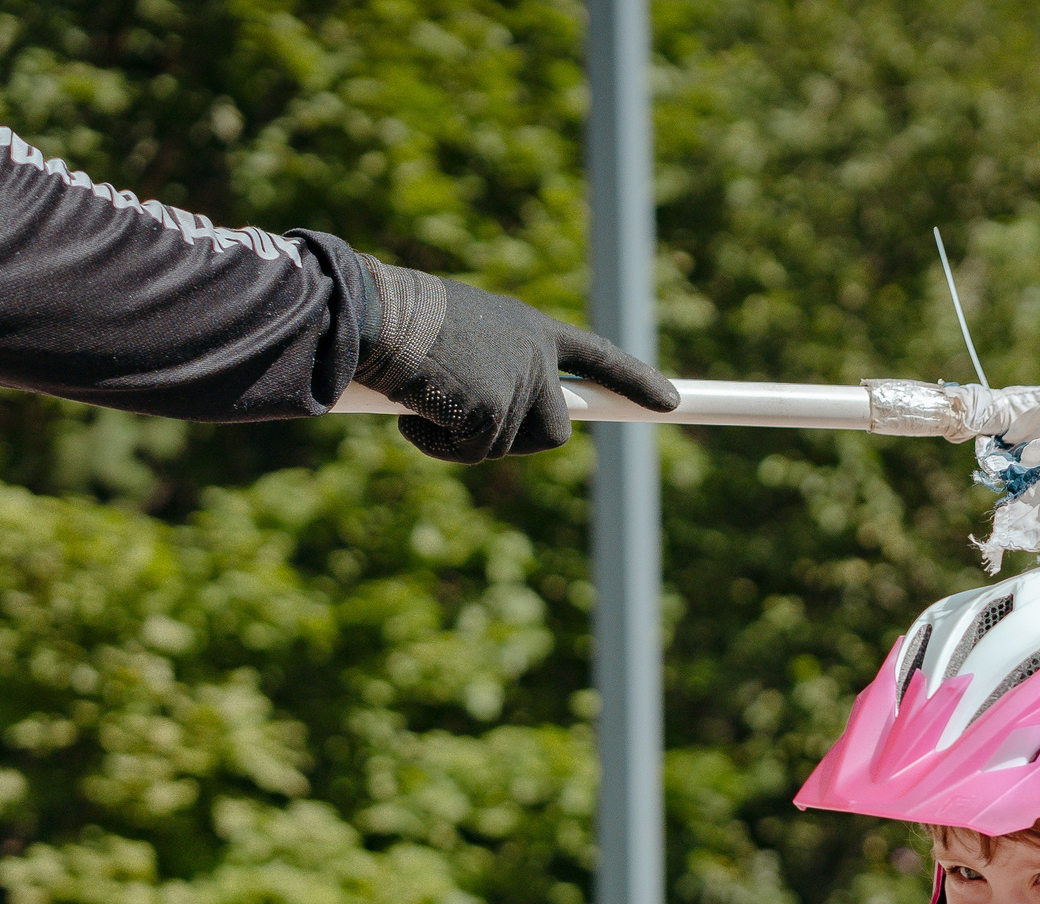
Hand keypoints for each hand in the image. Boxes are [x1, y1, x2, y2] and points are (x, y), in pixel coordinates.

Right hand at [355, 256, 678, 461]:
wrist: (370, 312)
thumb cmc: (396, 318)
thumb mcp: (458, 333)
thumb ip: (491, 366)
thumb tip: (486, 417)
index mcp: (530, 327)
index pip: (596, 356)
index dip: (634, 380)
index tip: (670, 401)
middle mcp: (535, 355)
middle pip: (553, 431)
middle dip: (512, 438)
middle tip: (461, 415)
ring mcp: (519, 385)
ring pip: (507, 447)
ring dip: (460, 438)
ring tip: (425, 394)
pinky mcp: (492, 413)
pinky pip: (470, 454)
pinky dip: (434, 443)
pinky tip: (411, 407)